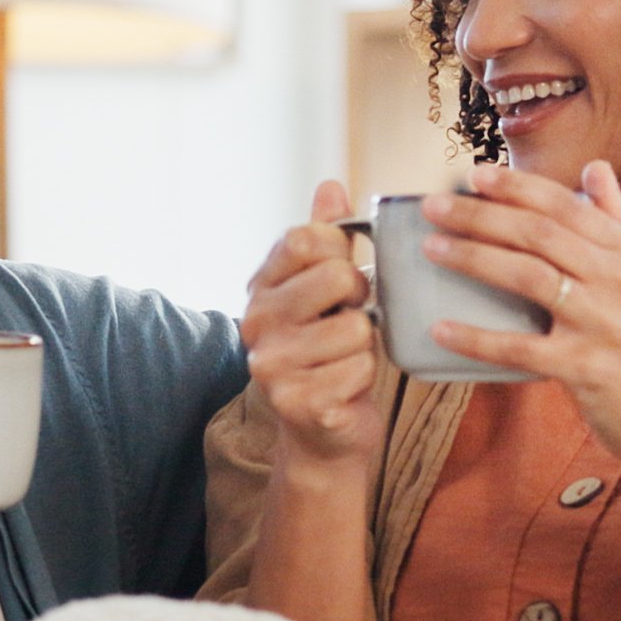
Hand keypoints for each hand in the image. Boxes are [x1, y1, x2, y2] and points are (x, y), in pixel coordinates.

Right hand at [242, 178, 383, 473]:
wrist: (322, 434)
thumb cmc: (328, 353)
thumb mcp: (324, 292)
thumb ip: (326, 240)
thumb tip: (330, 185)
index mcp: (260, 288)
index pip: (306, 238)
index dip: (339, 252)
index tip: (340, 276)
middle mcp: (256, 324)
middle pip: (336, 277)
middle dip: (359, 299)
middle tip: (347, 320)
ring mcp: (272, 366)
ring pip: (356, 328)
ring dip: (364, 346)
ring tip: (343, 359)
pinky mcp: (298, 403)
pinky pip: (361, 368)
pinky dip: (363, 378)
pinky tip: (343, 389)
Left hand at [421, 161, 620, 517]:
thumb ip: (619, 221)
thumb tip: (596, 168)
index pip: (567, 206)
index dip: (518, 187)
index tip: (476, 175)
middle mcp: (620, 282)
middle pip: (539, 234)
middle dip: (481, 214)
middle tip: (435, 206)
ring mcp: (604, 324)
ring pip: (528, 277)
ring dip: (473, 258)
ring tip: (432, 247)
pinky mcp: (585, 369)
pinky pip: (519, 348)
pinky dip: (477, 337)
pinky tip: (441, 328)